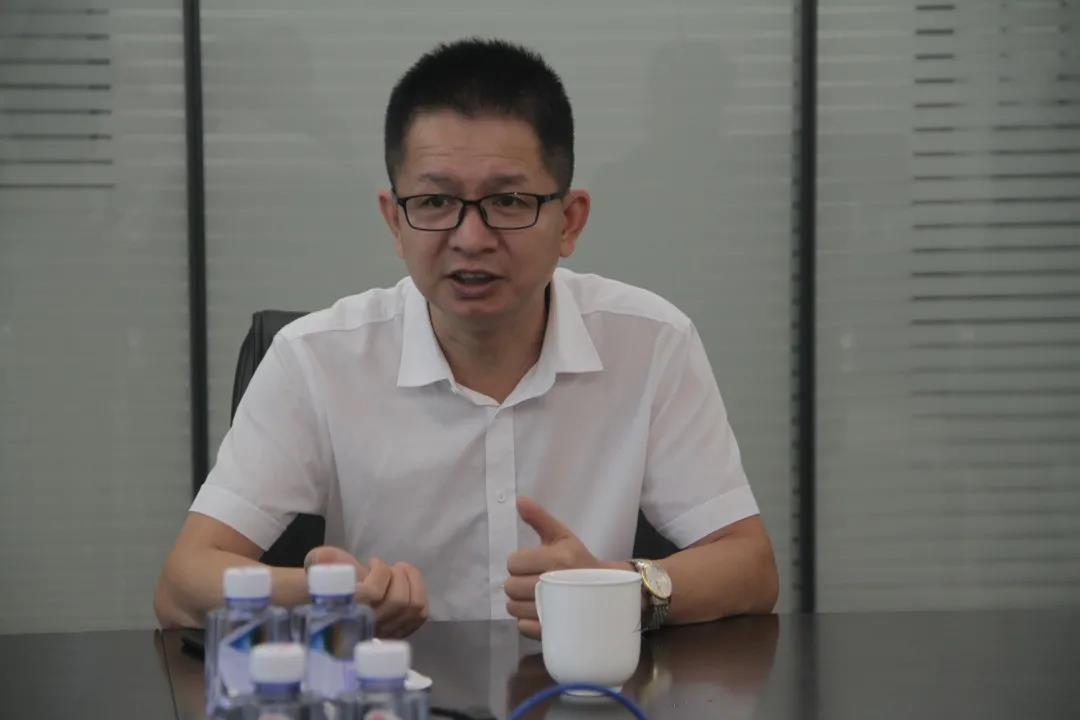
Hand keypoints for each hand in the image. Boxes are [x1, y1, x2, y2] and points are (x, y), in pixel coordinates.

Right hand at [304, 546, 428, 637]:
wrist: (333, 601)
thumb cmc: (329, 581)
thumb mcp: (319, 565)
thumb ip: (320, 559)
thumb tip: (320, 559)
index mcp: (349, 607)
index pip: (373, 593)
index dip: (380, 572)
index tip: (372, 561)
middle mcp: (368, 624)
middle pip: (400, 601)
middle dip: (400, 576)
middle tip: (391, 567)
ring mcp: (384, 631)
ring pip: (414, 607)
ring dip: (413, 582)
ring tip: (400, 571)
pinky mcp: (397, 631)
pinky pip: (420, 616)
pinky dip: (420, 593)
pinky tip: (408, 582)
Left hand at [504, 497, 618, 638]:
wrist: (610, 591)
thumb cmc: (581, 561)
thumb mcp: (563, 536)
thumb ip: (539, 518)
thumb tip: (519, 500)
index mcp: (557, 558)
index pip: (513, 562)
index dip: (520, 563)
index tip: (534, 564)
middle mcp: (555, 584)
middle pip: (510, 586)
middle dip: (518, 582)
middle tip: (534, 580)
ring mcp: (555, 609)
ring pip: (513, 607)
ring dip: (520, 602)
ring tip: (537, 596)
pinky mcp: (554, 629)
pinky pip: (522, 627)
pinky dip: (527, 621)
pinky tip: (541, 612)